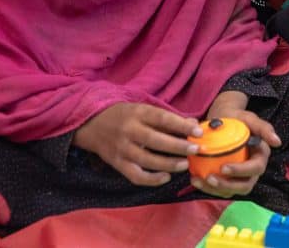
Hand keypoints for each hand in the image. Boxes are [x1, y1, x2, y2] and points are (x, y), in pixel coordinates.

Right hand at [73, 102, 201, 185]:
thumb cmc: (124, 115)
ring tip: (185, 164)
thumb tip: (193, 124)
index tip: (198, 131)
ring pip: (146, 160)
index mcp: (138, 113)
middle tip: (196, 150)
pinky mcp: (116, 163)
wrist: (90, 123)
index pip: (162, 119)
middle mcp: (129, 130)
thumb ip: (167, 117)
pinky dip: (151, 179)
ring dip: (168, 164)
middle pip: (156, 140)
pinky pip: (135, 175)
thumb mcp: (143, 109)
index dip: (181, 126)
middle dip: (178, 146)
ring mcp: (121, 148)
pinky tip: (166, 177)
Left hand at [193, 92, 280, 197]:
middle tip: (210, 178)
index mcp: (260, 155)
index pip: (255, 168)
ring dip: (215, 190)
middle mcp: (253, 169)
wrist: (223, 120)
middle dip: (227, 185)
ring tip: (198, 180)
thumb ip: (264, 128)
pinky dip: (207, 187)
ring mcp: (240, 176)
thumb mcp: (250, 118)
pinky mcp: (228, 180)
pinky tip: (195, 179)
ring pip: (231, 191)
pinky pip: (220, 190)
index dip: (241, 171)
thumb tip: (277, 142)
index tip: (223, 168)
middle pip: (245, 185)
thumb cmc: (237, 118)